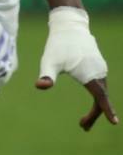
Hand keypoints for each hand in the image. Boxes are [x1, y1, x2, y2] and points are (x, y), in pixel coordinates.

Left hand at [36, 7, 115, 129]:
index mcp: (90, 75)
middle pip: (101, 98)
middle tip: (82, 127)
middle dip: (94, 115)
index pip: (100, 97)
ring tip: (82, 123)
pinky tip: (92, 100)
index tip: (114, 122)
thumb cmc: (58, 44)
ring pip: (101, 92)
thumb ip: (46, 75)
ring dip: (96, 108)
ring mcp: (100, 69)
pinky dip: (97, 97)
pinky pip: (100, 86)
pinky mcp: (98, 66)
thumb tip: (41, 86)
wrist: (69, 26)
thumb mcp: (49, 60)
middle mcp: (99, 73)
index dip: (106, 110)